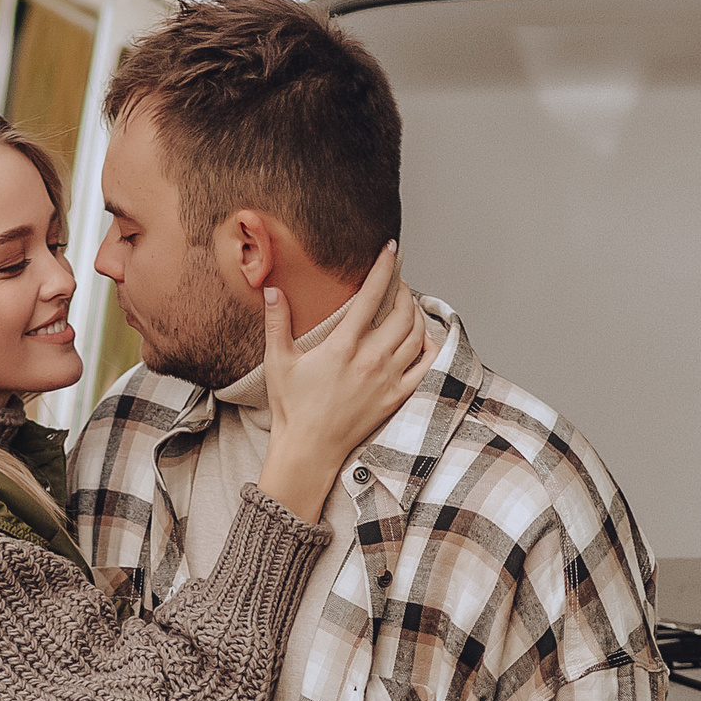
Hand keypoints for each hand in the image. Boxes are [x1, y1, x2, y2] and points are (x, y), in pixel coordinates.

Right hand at [252, 246, 426, 523]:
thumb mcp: (278, 362)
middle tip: (396, 281)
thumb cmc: (292, 409)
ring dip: (416, 313)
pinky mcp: (397, 396)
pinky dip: (429, 345)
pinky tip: (422, 337)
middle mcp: (371, 359)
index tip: (391, 250)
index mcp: (343, 346)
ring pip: (416, 334)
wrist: (310, 451)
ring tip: (407, 304)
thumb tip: (271, 290)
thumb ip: (277, 323)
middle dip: (404, 289)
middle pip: (403, 312)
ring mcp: (388, 379)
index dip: (384, 268)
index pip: (371, 296)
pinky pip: (426, 365)